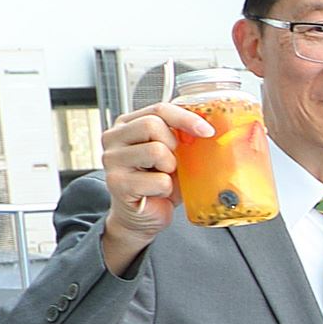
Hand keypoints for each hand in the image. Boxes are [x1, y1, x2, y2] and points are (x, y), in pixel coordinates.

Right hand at [95, 103, 214, 267]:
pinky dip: (166, 189)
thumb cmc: (158, 182)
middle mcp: (114, 138)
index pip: (159, 109)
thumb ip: (181, 137)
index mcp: (128, 124)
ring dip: (171, 168)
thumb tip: (210, 128)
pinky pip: (158, 180)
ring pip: (156, 151)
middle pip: (152, 124)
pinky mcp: (117, 183)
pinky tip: (157, 192)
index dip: (186, 118)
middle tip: (176, 161)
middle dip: (174, 145)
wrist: (144, 215)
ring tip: (164, 177)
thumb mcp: (173, 154)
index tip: (207, 130)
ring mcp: (112, 160)